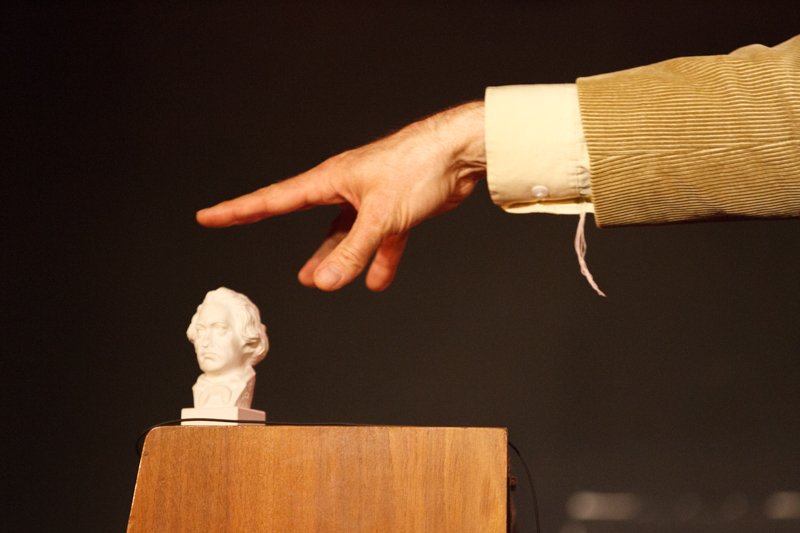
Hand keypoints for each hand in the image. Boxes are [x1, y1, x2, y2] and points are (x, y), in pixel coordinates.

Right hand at [196, 101, 485, 290]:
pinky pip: (379, 240)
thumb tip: (322, 283)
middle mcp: (346, 187)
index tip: (208, 216)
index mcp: (330, 179)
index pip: (273, 199)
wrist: (463, 152)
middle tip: (255, 242)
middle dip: (286, 235)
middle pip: (305, 216)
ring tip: (318, 281)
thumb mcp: (381, 216)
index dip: (238, 210)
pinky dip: (377, 260)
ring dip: (334, 258)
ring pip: (344, 234)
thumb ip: (352, 252)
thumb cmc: (419, 166)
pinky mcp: (396, 209)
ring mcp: (371, 198)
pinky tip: (376, 282)